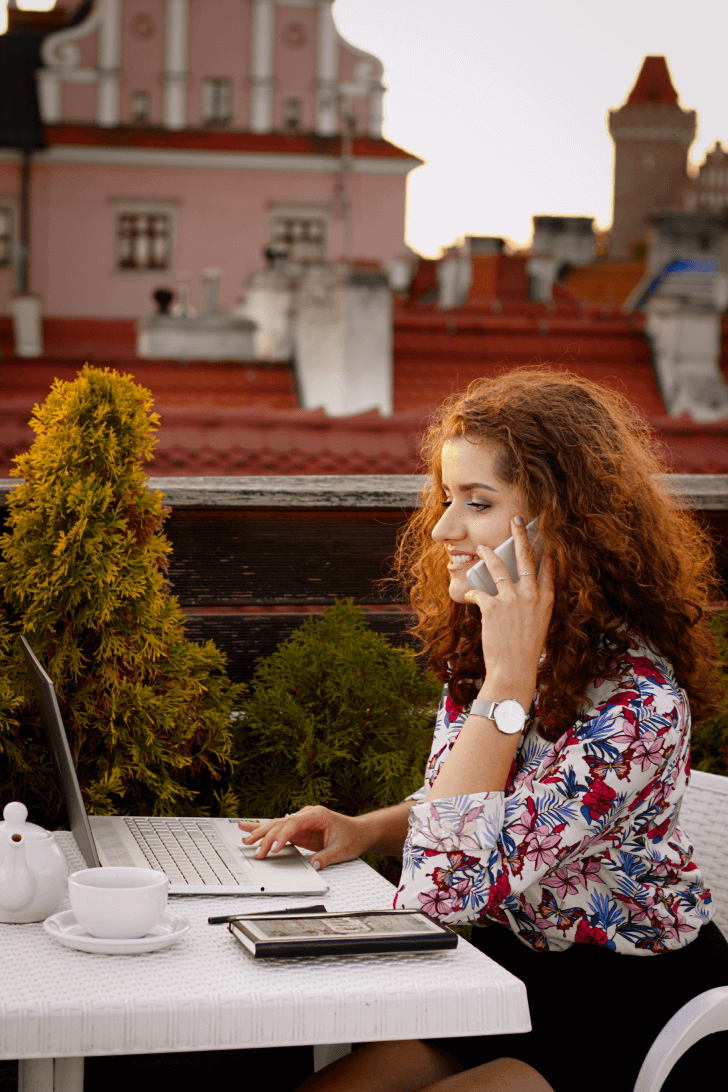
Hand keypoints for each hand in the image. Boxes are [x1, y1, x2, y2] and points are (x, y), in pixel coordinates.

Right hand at [238, 806, 366, 870]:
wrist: (359, 832)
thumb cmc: (352, 837)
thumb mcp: (342, 850)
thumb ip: (327, 857)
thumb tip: (313, 865)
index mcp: (317, 815)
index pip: (294, 823)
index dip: (281, 835)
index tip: (273, 848)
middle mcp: (306, 815)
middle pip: (281, 823)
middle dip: (266, 836)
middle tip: (255, 849)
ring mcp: (301, 821)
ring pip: (277, 825)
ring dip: (261, 832)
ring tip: (245, 838)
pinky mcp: (298, 829)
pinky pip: (279, 829)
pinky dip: (264, 829)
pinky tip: (247, 827)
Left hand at [464, 516, 553, 702]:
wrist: (513, 671)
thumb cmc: (525, 651)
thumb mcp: (537, 623)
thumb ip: (532, 603)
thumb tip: (521, 586)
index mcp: (546, 599)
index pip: (548, 566)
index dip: (544, 546)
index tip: (543, 531)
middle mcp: (531, 595)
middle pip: (526, 557)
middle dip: (521, 534)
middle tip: (516, 519)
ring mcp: (512, 600)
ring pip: (499, 566)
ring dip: (489, 554)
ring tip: (483, 548)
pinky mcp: (493, 607)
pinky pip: (479, 590)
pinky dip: (472, 590)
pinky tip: (469, 592)